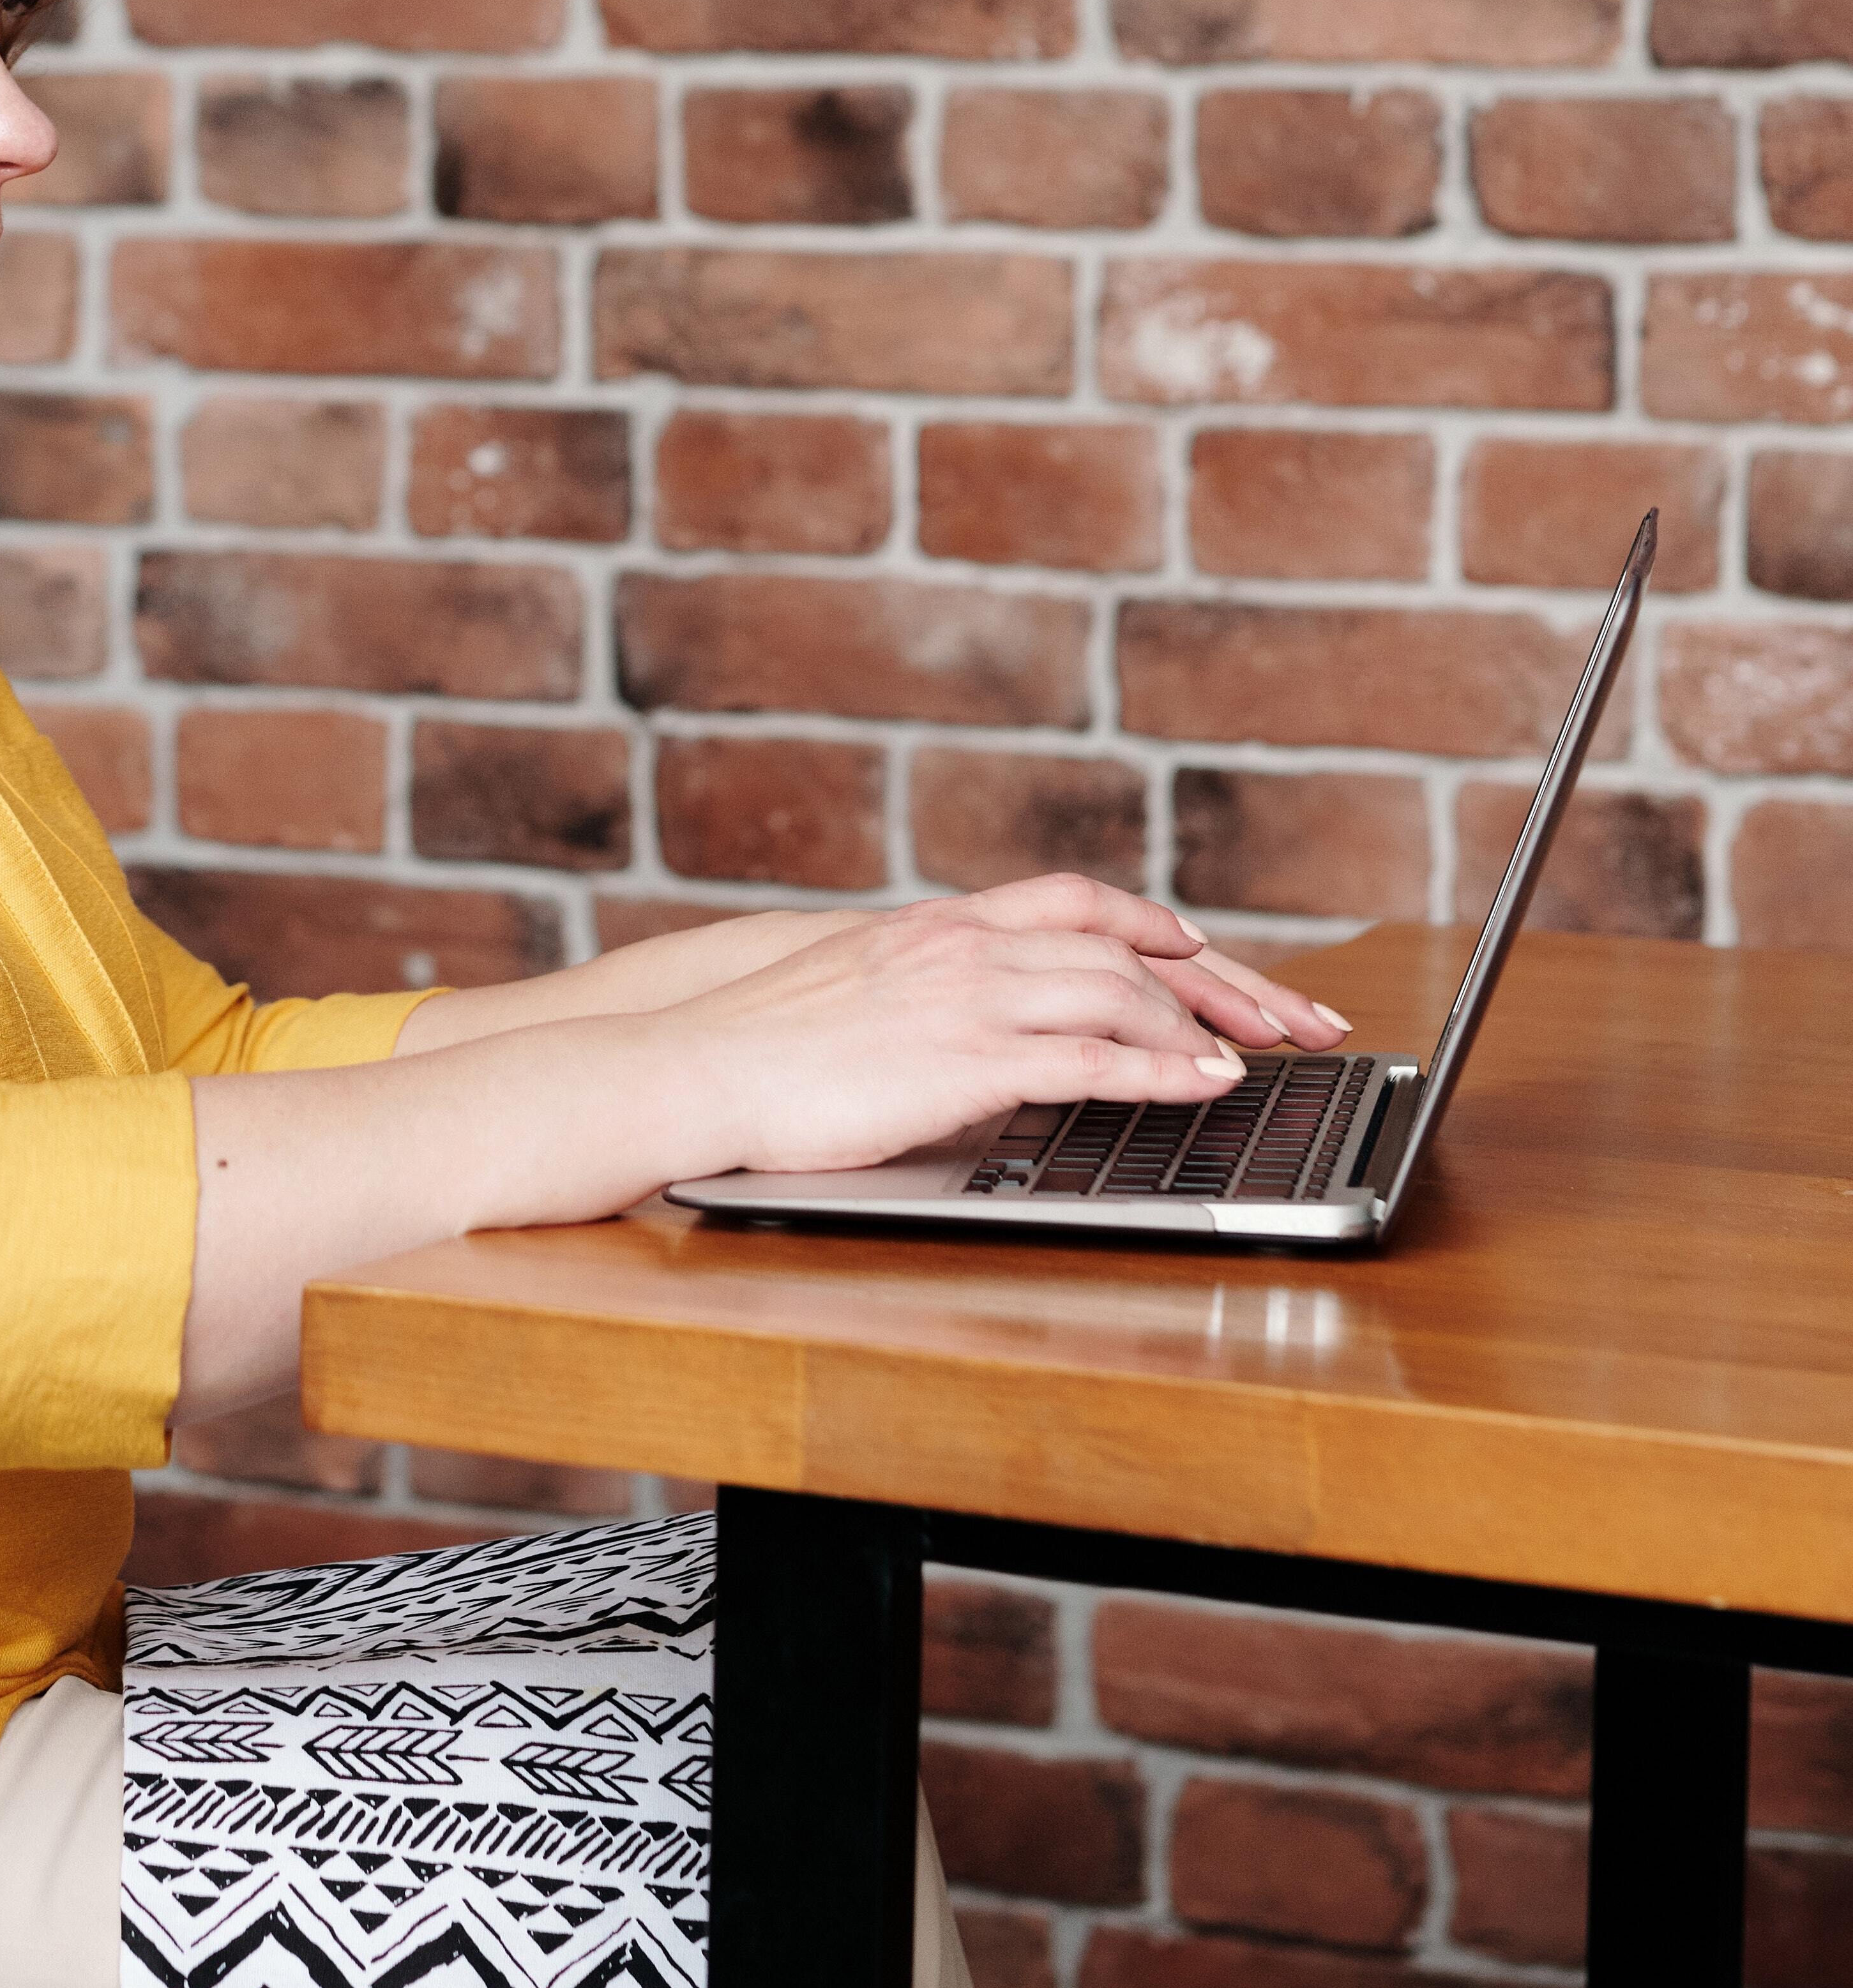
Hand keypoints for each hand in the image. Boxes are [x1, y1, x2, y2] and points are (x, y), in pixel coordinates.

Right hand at [658, 878, 1346, 1179]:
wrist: (694, 1065)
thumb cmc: (759, 1048)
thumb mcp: (855, 995)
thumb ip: (924, 997)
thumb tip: (972, 1036)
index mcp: (940, 927)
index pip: (1078, 902)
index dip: (1156, 923)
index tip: (1211, 951)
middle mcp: (965, 947)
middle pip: (1127, 947)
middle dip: (1223, 980)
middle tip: (1294, 1014)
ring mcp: (966, 998)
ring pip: (1119, 994)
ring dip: (1203, 1024)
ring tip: (1259, 1055)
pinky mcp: (964, 1061)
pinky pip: (1089, 1060)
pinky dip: (1161, 1071)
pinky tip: (1207, 1086)